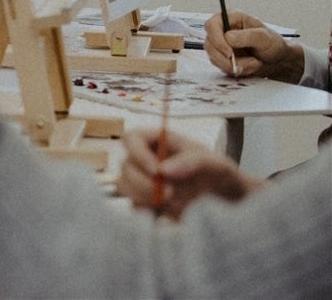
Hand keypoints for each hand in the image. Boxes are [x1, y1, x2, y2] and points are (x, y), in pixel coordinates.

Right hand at [119, 126, 259, 217]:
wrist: (227, 201)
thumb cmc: (220, 174)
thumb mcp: (213, 163)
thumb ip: (190, 162)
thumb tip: (162, 171)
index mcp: (157, 141)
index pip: (132, 139)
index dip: (138, 153)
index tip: (156, 171)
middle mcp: (146, 159)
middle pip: (126, 166)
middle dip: (143, 182)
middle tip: (170, 194)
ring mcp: (144, 181)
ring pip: (125, 186)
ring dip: (143, 196)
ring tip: (171, 203)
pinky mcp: (147, 202)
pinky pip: (135, 206)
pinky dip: (147, 210)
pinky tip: (166, 212)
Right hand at [204, 10, 303, 80]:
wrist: (278, 60)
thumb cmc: (273, 44)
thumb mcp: (265, 37)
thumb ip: (247, 36)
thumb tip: (228, 37)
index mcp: (230, 18)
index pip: (212, 25)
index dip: (217, 39)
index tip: (229, 53)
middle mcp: (222, 30)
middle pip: (210, 44)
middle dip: (226, 58)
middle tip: (244, 65)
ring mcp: (221, 44)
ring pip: (214, 57)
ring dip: (233, 65)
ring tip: (253, 64)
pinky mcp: (222, 57)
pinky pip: (220, 66)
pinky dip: (235, 70)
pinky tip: (248, 68)